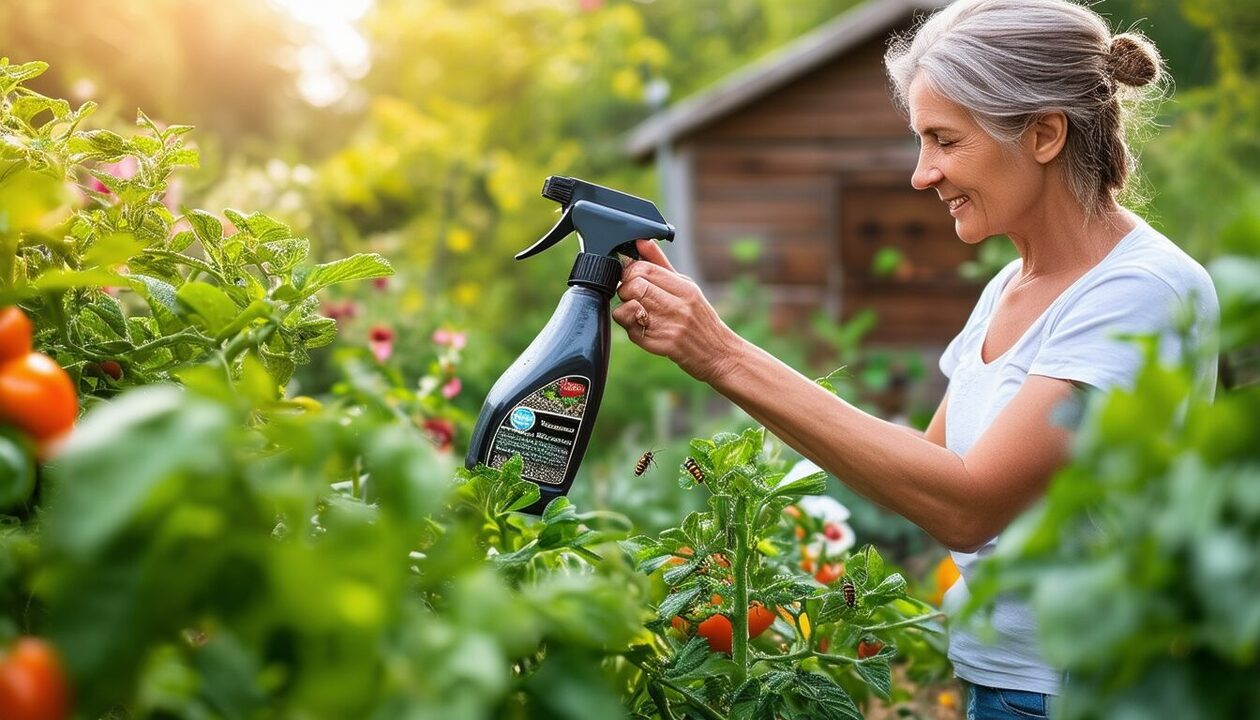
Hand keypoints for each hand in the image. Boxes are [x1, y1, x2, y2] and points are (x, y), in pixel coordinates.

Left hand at [612, 239, 739, 383]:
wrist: (719, 353)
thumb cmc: (700, 319)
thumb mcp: (687, 288)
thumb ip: (661, 264)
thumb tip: (641, 240)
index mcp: (684, 287)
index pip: (644, 268)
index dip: (630, 272)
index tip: (632, 279)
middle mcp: (679, 305)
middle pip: (633, 286)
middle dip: (625, 290)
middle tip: (632, 297)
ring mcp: (671, 326)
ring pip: (628, 308)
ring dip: (625, 310)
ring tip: (636, 312)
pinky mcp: (663, 345)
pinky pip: (632, 332)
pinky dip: (631, 329)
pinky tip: (642, 329)